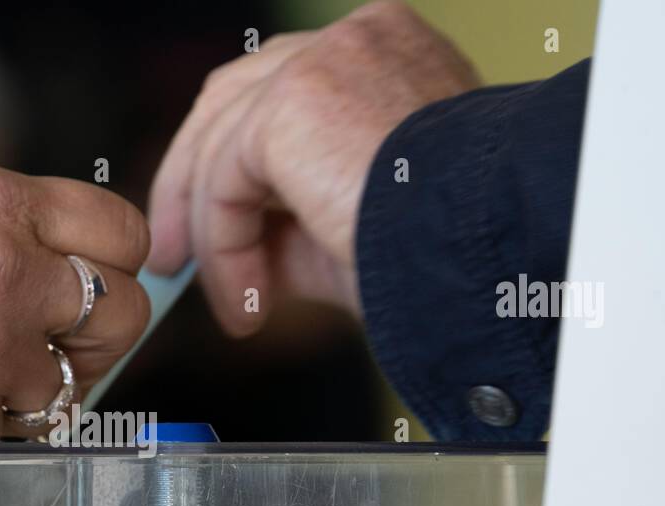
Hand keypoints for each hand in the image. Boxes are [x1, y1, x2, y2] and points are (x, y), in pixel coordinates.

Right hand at [0, 164, 149, 440]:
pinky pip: (17, 438)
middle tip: (52, 345)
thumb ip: (0, 219)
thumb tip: (63, 250)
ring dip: (30, 391)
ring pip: (69, 389)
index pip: (122, 232)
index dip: (117, 263)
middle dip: (94, 335)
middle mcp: (6, 278)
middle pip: (123, 314)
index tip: (99, 283)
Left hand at [147, 0, 478, 333]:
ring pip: (220, 145)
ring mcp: (324, 60)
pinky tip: (248, 298)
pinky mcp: (293, 102)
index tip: (203, 236)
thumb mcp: (354, 226)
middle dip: (192, 188)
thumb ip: (290, 220)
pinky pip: (223, 179)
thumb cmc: (450, 251)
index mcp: (380, 54)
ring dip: (212, 237)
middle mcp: (353, 40)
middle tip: (174, 261)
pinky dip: (223, 246)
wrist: (490, 256)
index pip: (272, 94)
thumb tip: (227, 244)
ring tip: (237, 305)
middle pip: (230, 100)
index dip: (226, 164)